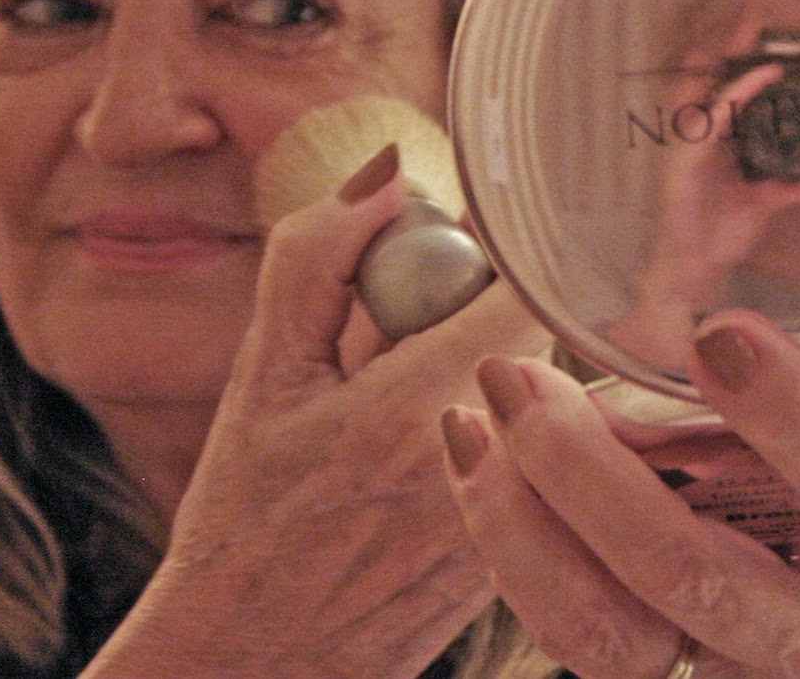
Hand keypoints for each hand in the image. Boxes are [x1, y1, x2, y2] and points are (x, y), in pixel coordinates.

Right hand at [88, 162, 549, 677]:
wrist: (258, 656)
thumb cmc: (247, 515)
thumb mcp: (262, 373)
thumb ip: (318, 257)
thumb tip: (391, 170)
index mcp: (413, 408)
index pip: (526, 284)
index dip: (503, 248)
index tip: (463, 244)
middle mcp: (487, 464)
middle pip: (544, 330)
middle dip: (489, 308)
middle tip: (416, 327)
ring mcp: (520, 515)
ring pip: (552, 389)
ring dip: (499, 367)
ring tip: (419, 394)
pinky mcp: (535, 545)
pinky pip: (548, 448)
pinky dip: (508, 425)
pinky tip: (438, 451)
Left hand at [443, 279, 799, 677]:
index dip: (791, 422)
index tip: (715, 334)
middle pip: (692, 579)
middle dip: (594, 484)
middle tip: (525, 379)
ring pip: (614, 631)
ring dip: (526, 526)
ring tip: (479, 414)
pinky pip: (585, 643)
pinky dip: (516, 559)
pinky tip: (475, 467)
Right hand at [609, 62, 799, 366]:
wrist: (694, 270)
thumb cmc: (720, 236)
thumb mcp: (762, 207)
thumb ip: (788, 191)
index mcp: (719, 151)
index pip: (736, 110)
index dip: (755, 87)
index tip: (785, 69)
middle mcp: (703, 146)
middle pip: (723, 99)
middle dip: (745, 75)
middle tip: (779, 57)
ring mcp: (689, 153)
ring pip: (712, 107)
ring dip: (738, 86)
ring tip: (768, 70)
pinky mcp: (681, 165)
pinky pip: (702, 131)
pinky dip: (721, 112)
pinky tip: (739, 100)